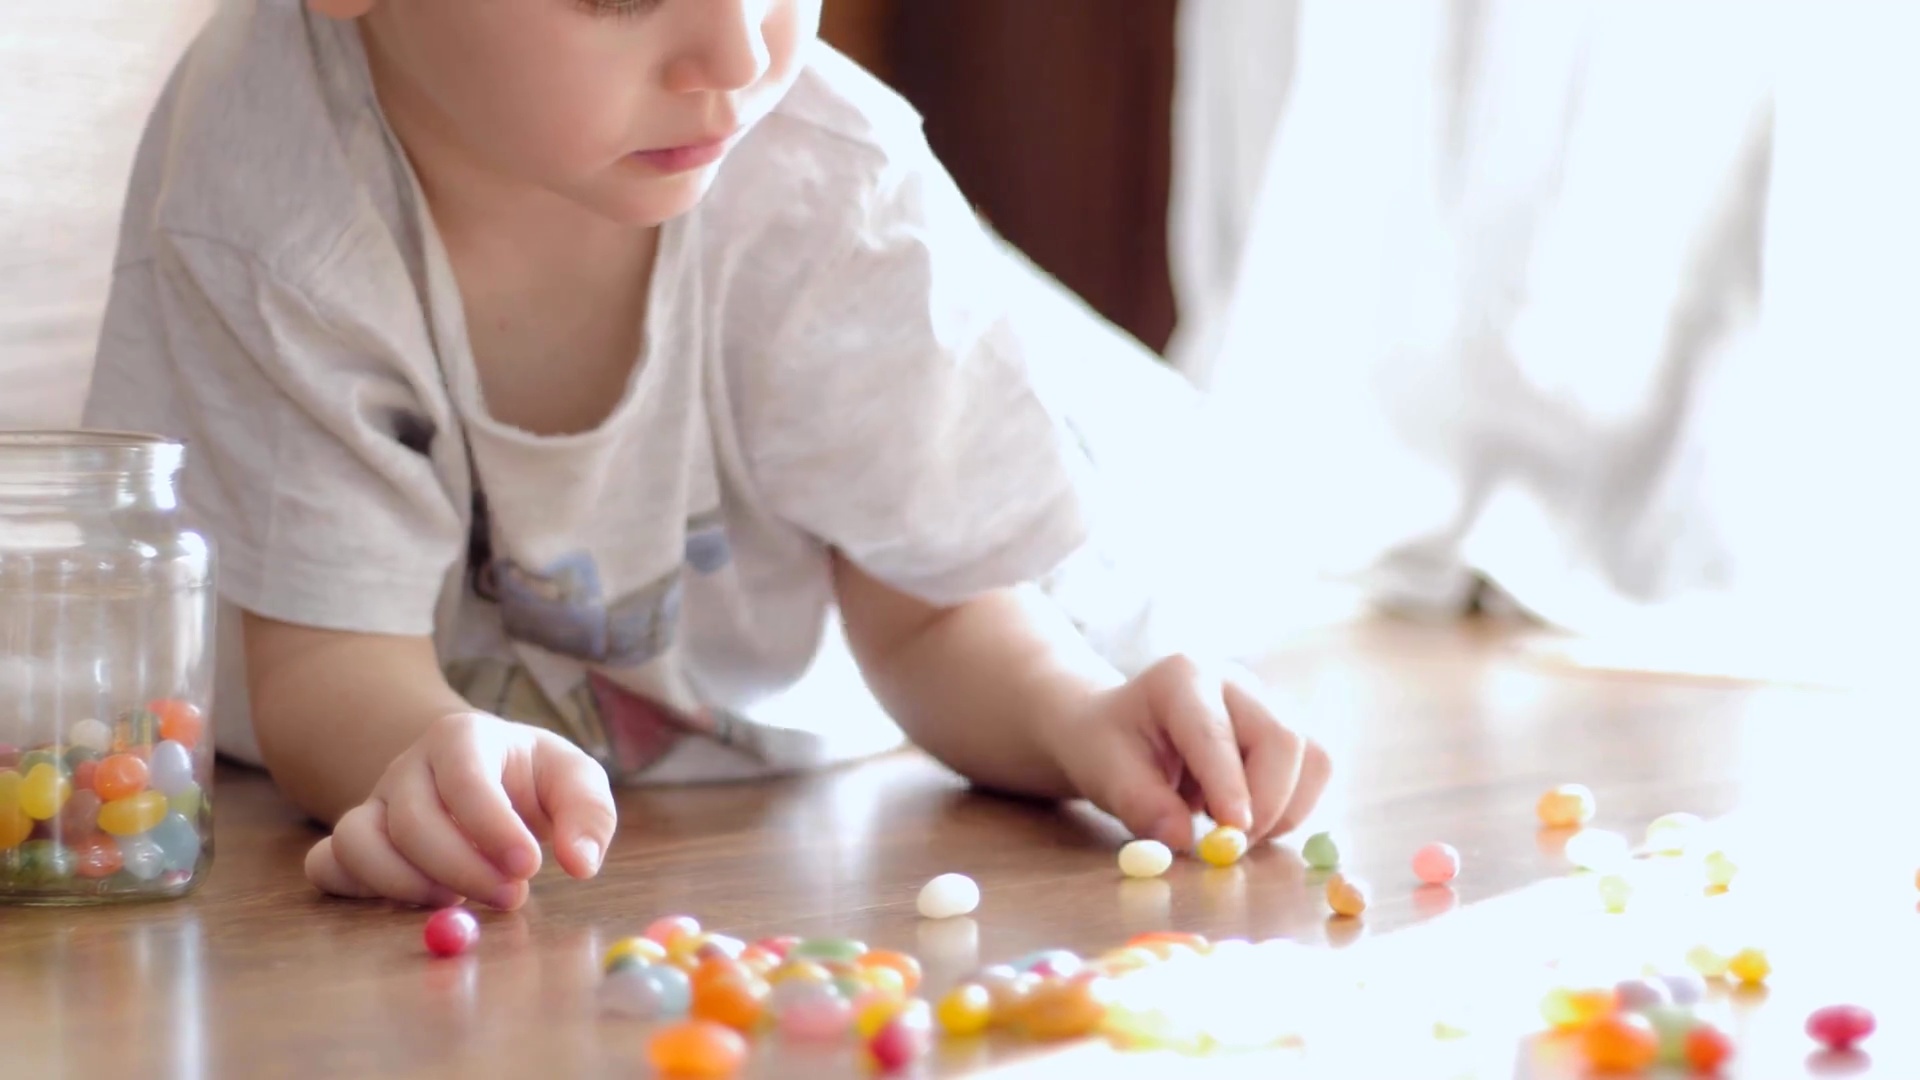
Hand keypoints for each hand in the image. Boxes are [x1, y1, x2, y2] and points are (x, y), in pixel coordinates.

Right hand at [304, 711, 616, 908]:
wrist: (484, 774)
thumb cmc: (532, 778)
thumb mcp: (573, 780)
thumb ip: (589, 814)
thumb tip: (582, 863)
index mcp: (462, 737)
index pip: (463, 778)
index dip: (493, 827)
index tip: (530, 866)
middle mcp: (408, 766)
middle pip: (413, 821)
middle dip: (463, 870)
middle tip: (512, 898)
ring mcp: (373, 802)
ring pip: (358, 843)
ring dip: (407, 887)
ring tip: (458, 901)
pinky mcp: (353, 840)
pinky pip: (326, 865)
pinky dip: (359, 891)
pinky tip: (412, 902)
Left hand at [1046, 655, 1329, 850]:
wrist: (1118, 729)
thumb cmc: (1108, 746)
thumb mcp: (1104, 773)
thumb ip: (1139, 804)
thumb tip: (1179, 839)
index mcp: (1182, 677)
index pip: (1215, 732)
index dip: (1229, 783)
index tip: (1234, 831)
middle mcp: (1235, 683)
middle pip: (1282, 739)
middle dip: (1267, 803)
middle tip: (1231, 846)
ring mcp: (1268, 704)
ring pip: (1311, 758)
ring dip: (1284, 808)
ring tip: (1233, 830)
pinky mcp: (1286, 732)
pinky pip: (1314, 773)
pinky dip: (1290, 808)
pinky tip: (1246, 818)